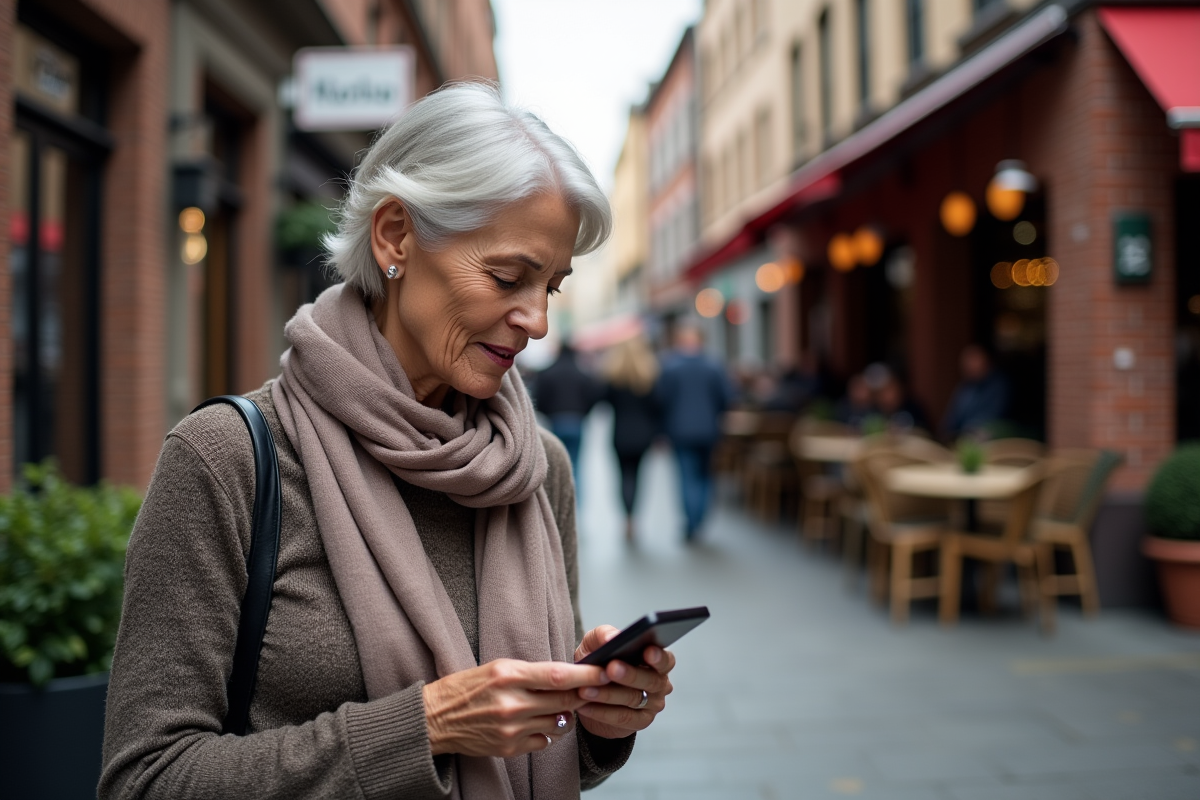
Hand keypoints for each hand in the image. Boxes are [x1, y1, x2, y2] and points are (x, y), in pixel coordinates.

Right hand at [422, 659, 609, 757]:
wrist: (434, 719)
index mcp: (509, 675)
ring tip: (557, 706)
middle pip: (565, 700)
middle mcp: (512, 703)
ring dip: (566, 714)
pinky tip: (536, 721)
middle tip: (593, 689)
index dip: (586, 675)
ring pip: (559, 722)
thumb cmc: (465, 687)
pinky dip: (547, 731)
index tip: (604, 670)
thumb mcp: (496, 668)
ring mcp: (512, 728)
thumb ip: (530, 672)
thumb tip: (565, 675)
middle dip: (583, 695)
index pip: (558, 676)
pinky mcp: (510, 748)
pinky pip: (544, 739)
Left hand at [572, 625, 675, 738]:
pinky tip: (584, 706)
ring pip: (633, 699)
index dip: (658, 656)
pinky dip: (601, 712)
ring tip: (586, 689)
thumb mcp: (596, 643)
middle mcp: (659, 684)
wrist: (586, 693)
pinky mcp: (639, 722)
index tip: (647, 651)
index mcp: (656, 661)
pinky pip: (621, 718)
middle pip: (650, 680)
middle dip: (630, 674)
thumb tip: (611, 638)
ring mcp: (652, 705)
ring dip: (608, 694)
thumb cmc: (597, 661)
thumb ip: (604, 635)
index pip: (666, 659)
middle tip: (611, 668)